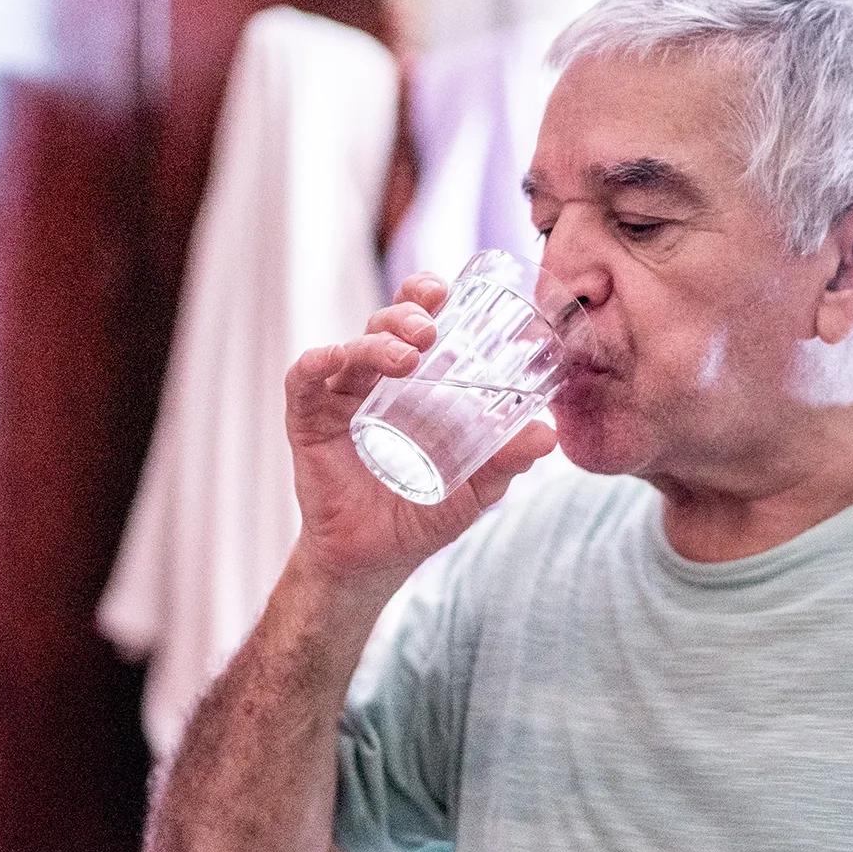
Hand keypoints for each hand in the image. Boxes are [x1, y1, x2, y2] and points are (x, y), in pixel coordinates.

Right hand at [283, 272, 556, 584]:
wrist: (373, 562)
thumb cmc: (420, 516)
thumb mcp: (474, 488)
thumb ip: (507, 460)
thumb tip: (548, 436)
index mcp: (413, 385)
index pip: (418, 325)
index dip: (428, 298)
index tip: (448, 289)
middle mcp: (375, 383)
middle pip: (384, 326)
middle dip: (406, 313)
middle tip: (430, 325)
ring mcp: (340, 399)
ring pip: (351, 348)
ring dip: (377, 341)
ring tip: (407, 354)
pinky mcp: (308, 421)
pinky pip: (304, 381)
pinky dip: (316, 362)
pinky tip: (333, 358)